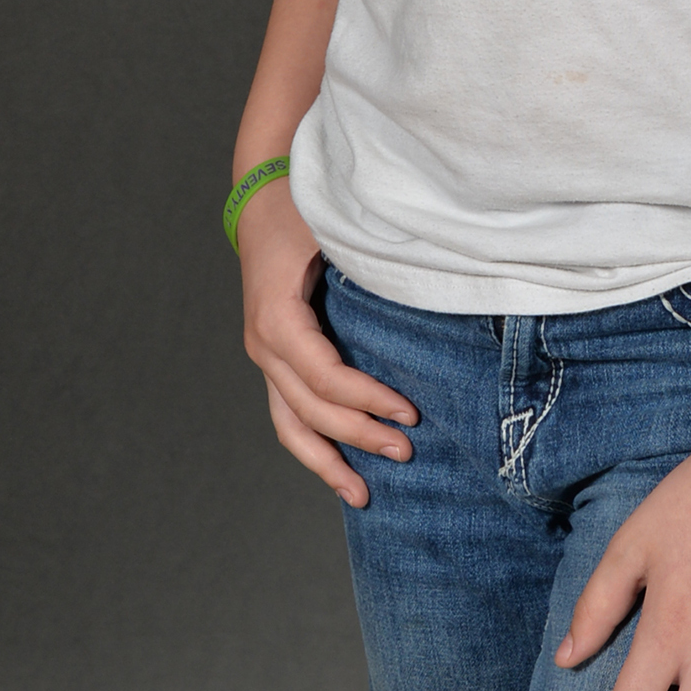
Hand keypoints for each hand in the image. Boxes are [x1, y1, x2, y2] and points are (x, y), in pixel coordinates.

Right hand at [237, 186, 416, 504]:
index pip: (322, 375)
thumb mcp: (337, 225)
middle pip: (309, 408)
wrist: (264, 196)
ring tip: (364, 495)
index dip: (366, 398)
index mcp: (277, 315)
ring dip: (327, 461)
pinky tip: (341, 471)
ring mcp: (265, 356)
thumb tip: (427, 284)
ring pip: (290, 424)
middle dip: (358, 435)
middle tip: (408, 451)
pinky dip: (313, 446)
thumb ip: (372, 260)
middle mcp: (263, 342)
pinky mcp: (275, 362)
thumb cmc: (306, 207)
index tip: (410, 412)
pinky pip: (288, 415)